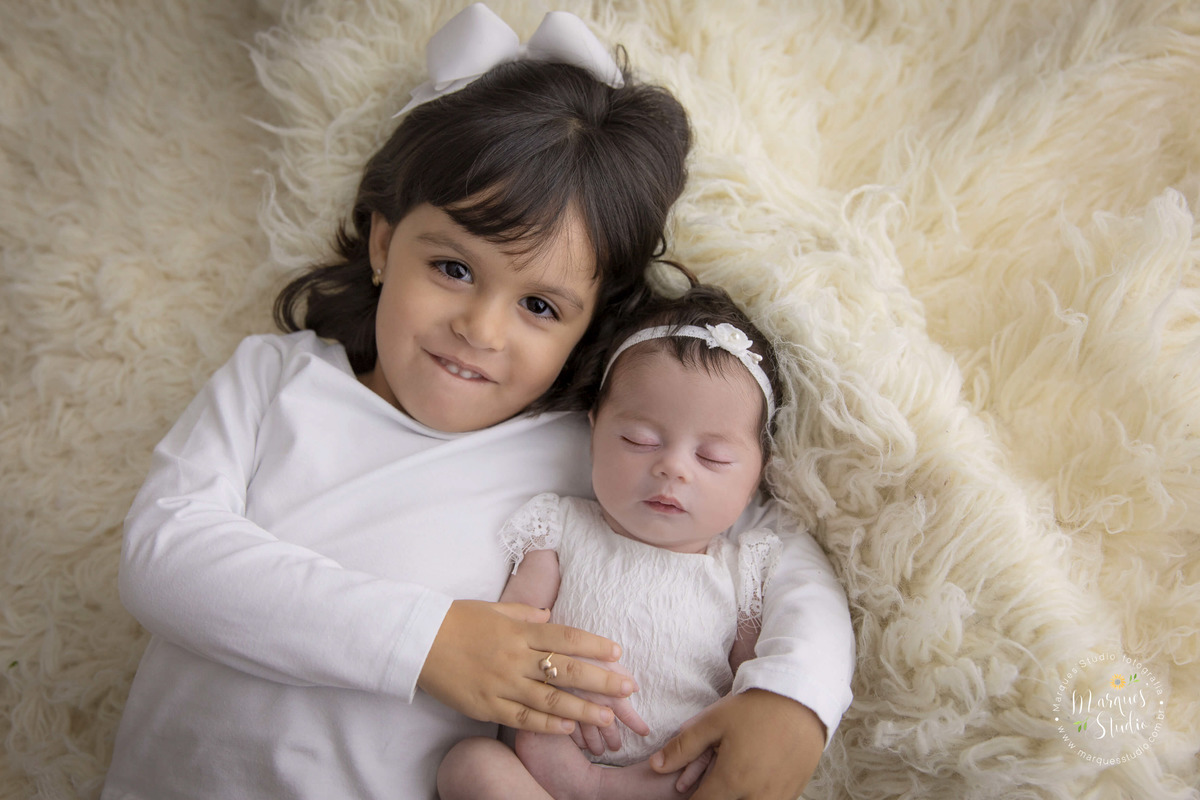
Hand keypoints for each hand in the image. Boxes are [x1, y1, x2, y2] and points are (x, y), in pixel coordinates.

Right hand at [418, 600, 636, 734]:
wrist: (418, 639)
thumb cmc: (457, 619)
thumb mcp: (495, 608)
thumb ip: (525, 613)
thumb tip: (550, 615)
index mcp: (519, 630)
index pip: (566, 637)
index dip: (594, 645)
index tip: (617, 653)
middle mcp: (515, 657)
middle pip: (566, 670)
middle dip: (601, 681)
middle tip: (628, 688)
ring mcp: (501, 684)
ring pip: (549, 700)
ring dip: (582, 709)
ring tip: (607, 717)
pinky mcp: (486, 706)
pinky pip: (522, 718)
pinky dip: (547, 725)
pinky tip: (568, 727)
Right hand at [565, 658, 649, 754]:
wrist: (545, 653)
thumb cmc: (576, 649)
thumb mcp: (600, 656)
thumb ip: (619, 672)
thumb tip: (635, 687)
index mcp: (607, 689)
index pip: (626, 712)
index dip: (636, 723)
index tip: (645, 732)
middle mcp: (593, 703)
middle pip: (607, 727)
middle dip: (613, 738)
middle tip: (617, 747)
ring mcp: (575, 709)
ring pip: (588, 733)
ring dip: (595, 743)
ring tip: (599, 751)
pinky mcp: (557, 712)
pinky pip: (570, 731)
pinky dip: (577, 739)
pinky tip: (580, 743)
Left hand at [650, 690, 824, 798]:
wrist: (802, 699)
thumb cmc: (755, 708)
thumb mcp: (713, 721)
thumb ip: (683, 747)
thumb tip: (655, 766)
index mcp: (732, 781)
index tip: (684, 791)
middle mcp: (756, 796)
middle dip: (713, 797)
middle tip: (710, 781)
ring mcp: (778, 796)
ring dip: (737, 796)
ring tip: (733, 778)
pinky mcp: (794, 792)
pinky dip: (758, 795)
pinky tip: (753, 777)